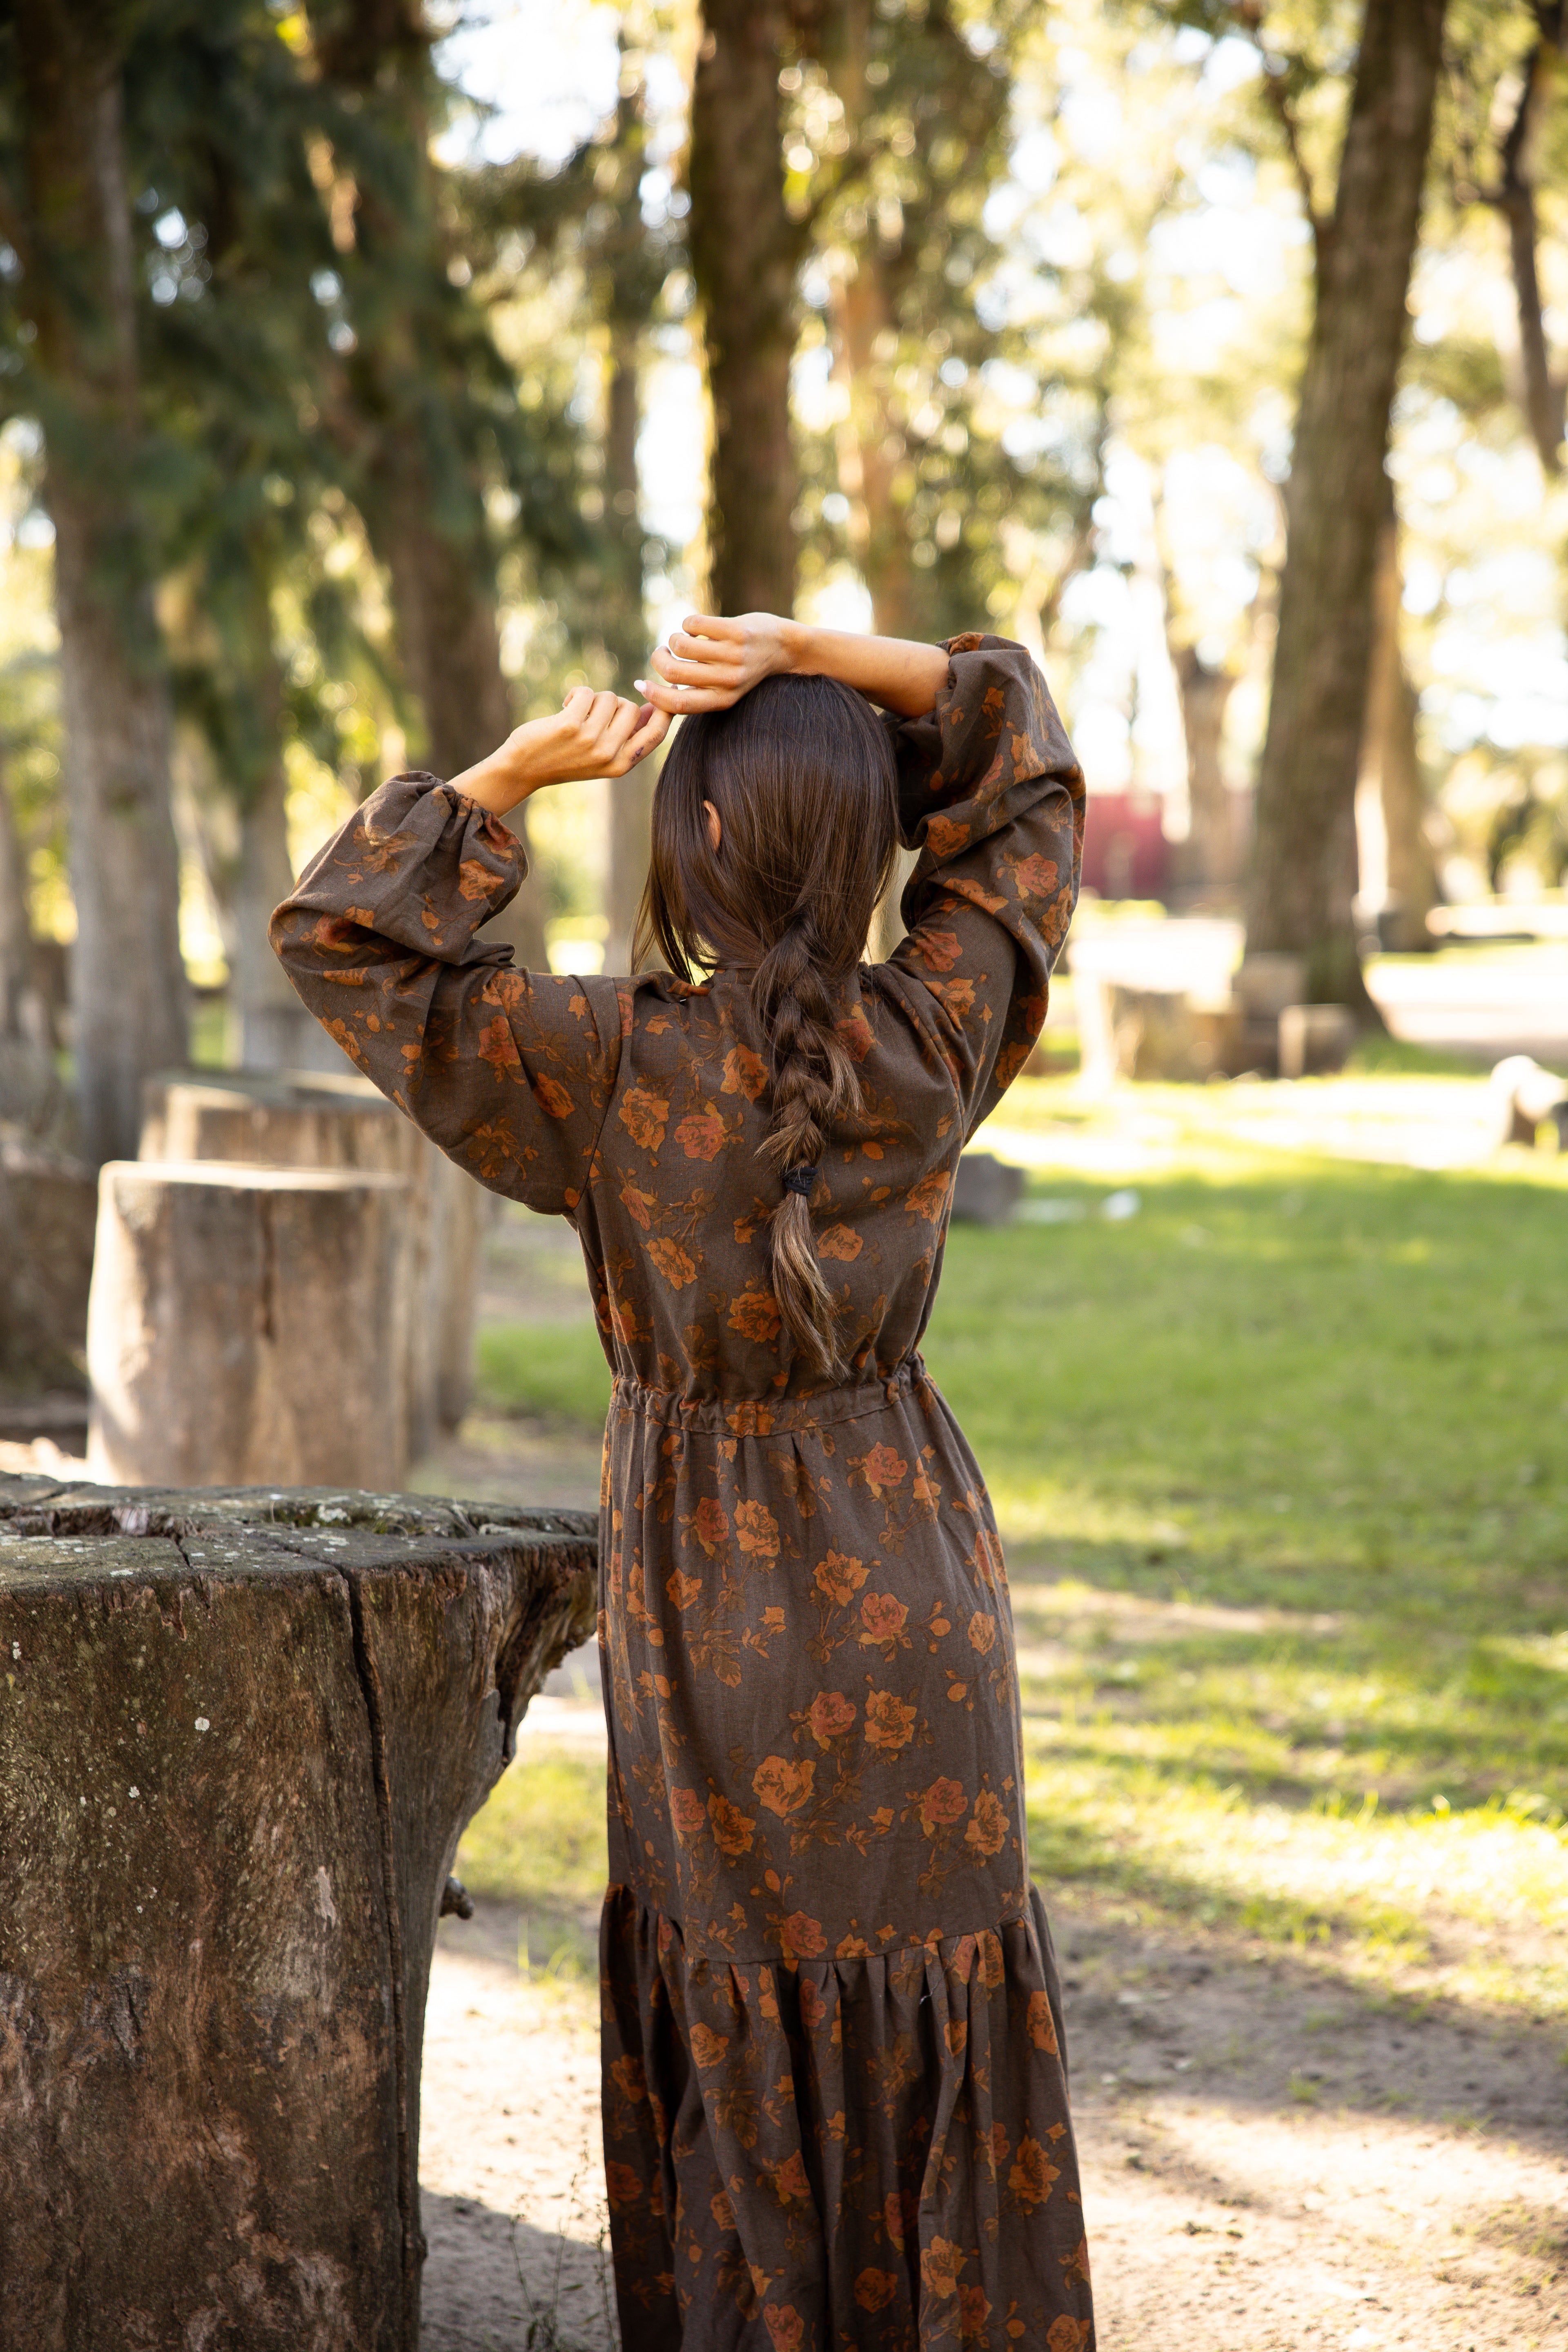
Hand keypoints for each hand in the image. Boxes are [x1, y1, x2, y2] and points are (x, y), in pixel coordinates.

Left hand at [448, 689, 669, 813]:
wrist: (525, 768)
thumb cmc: (565, 757)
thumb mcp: (603, 755)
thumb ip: (628, 736)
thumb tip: (654, 708)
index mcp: (622, 764)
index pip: (657, 732)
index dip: (665, 709)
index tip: (665, 692)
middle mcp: (609, 754)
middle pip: (632, 707)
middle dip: (614, 703)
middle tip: (594, 715)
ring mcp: (590, 740)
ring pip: (609, 697)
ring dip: (593, 698)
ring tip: (577, 714)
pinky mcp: (570, 726)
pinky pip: (587, 692)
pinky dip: (577, 693)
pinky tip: (565, 707)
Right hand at [637, 612, 799, 714]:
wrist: (785, 647)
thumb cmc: (745, 668)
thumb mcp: (724, 689)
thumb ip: (696, 692)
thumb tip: (650, 689)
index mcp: (722, 700)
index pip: (678, 704)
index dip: (653, 695)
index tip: (641, 684)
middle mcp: (728, 680)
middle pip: (674, 672)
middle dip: (658, 659)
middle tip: (661, 654)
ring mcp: (734, 654)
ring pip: (681, 644)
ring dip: (674, 639)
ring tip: (682, 638)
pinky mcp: (736, 630)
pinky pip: (694, 623)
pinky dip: (689, 623)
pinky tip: (698, 626)